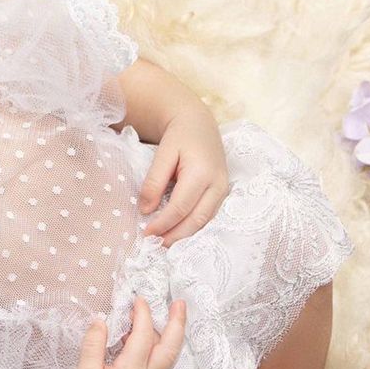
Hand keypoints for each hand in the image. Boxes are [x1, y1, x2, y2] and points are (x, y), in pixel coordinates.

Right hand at [67, 297, 186, 368]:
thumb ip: (93, 346)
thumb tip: (101, 321)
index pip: (143, 337)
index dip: (142, 315)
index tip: (137, 299)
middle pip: (171, 347)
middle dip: (177, 323)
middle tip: (179, 303)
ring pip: (168, 355)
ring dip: (168, 333)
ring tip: (158, 314)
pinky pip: (160, 362)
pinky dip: (159, 345)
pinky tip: (145, 337)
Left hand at [138, 108, 229, 247]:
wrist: (199, 123)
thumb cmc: (179, 136)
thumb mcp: (163, 153)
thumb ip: (154, 181)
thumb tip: (146, 210)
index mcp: (202, 173)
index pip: (180, 207)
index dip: (163, 223)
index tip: (146, 233)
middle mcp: (218, 184)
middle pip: (196, 220)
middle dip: (175, 236)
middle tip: (155, 245)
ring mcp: (223, 190)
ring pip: (205, 221)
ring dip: (185, 235)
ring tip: (164, 243)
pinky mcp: (222, 193)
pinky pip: (208, 216)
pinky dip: (193, 227)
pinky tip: (178, 232)